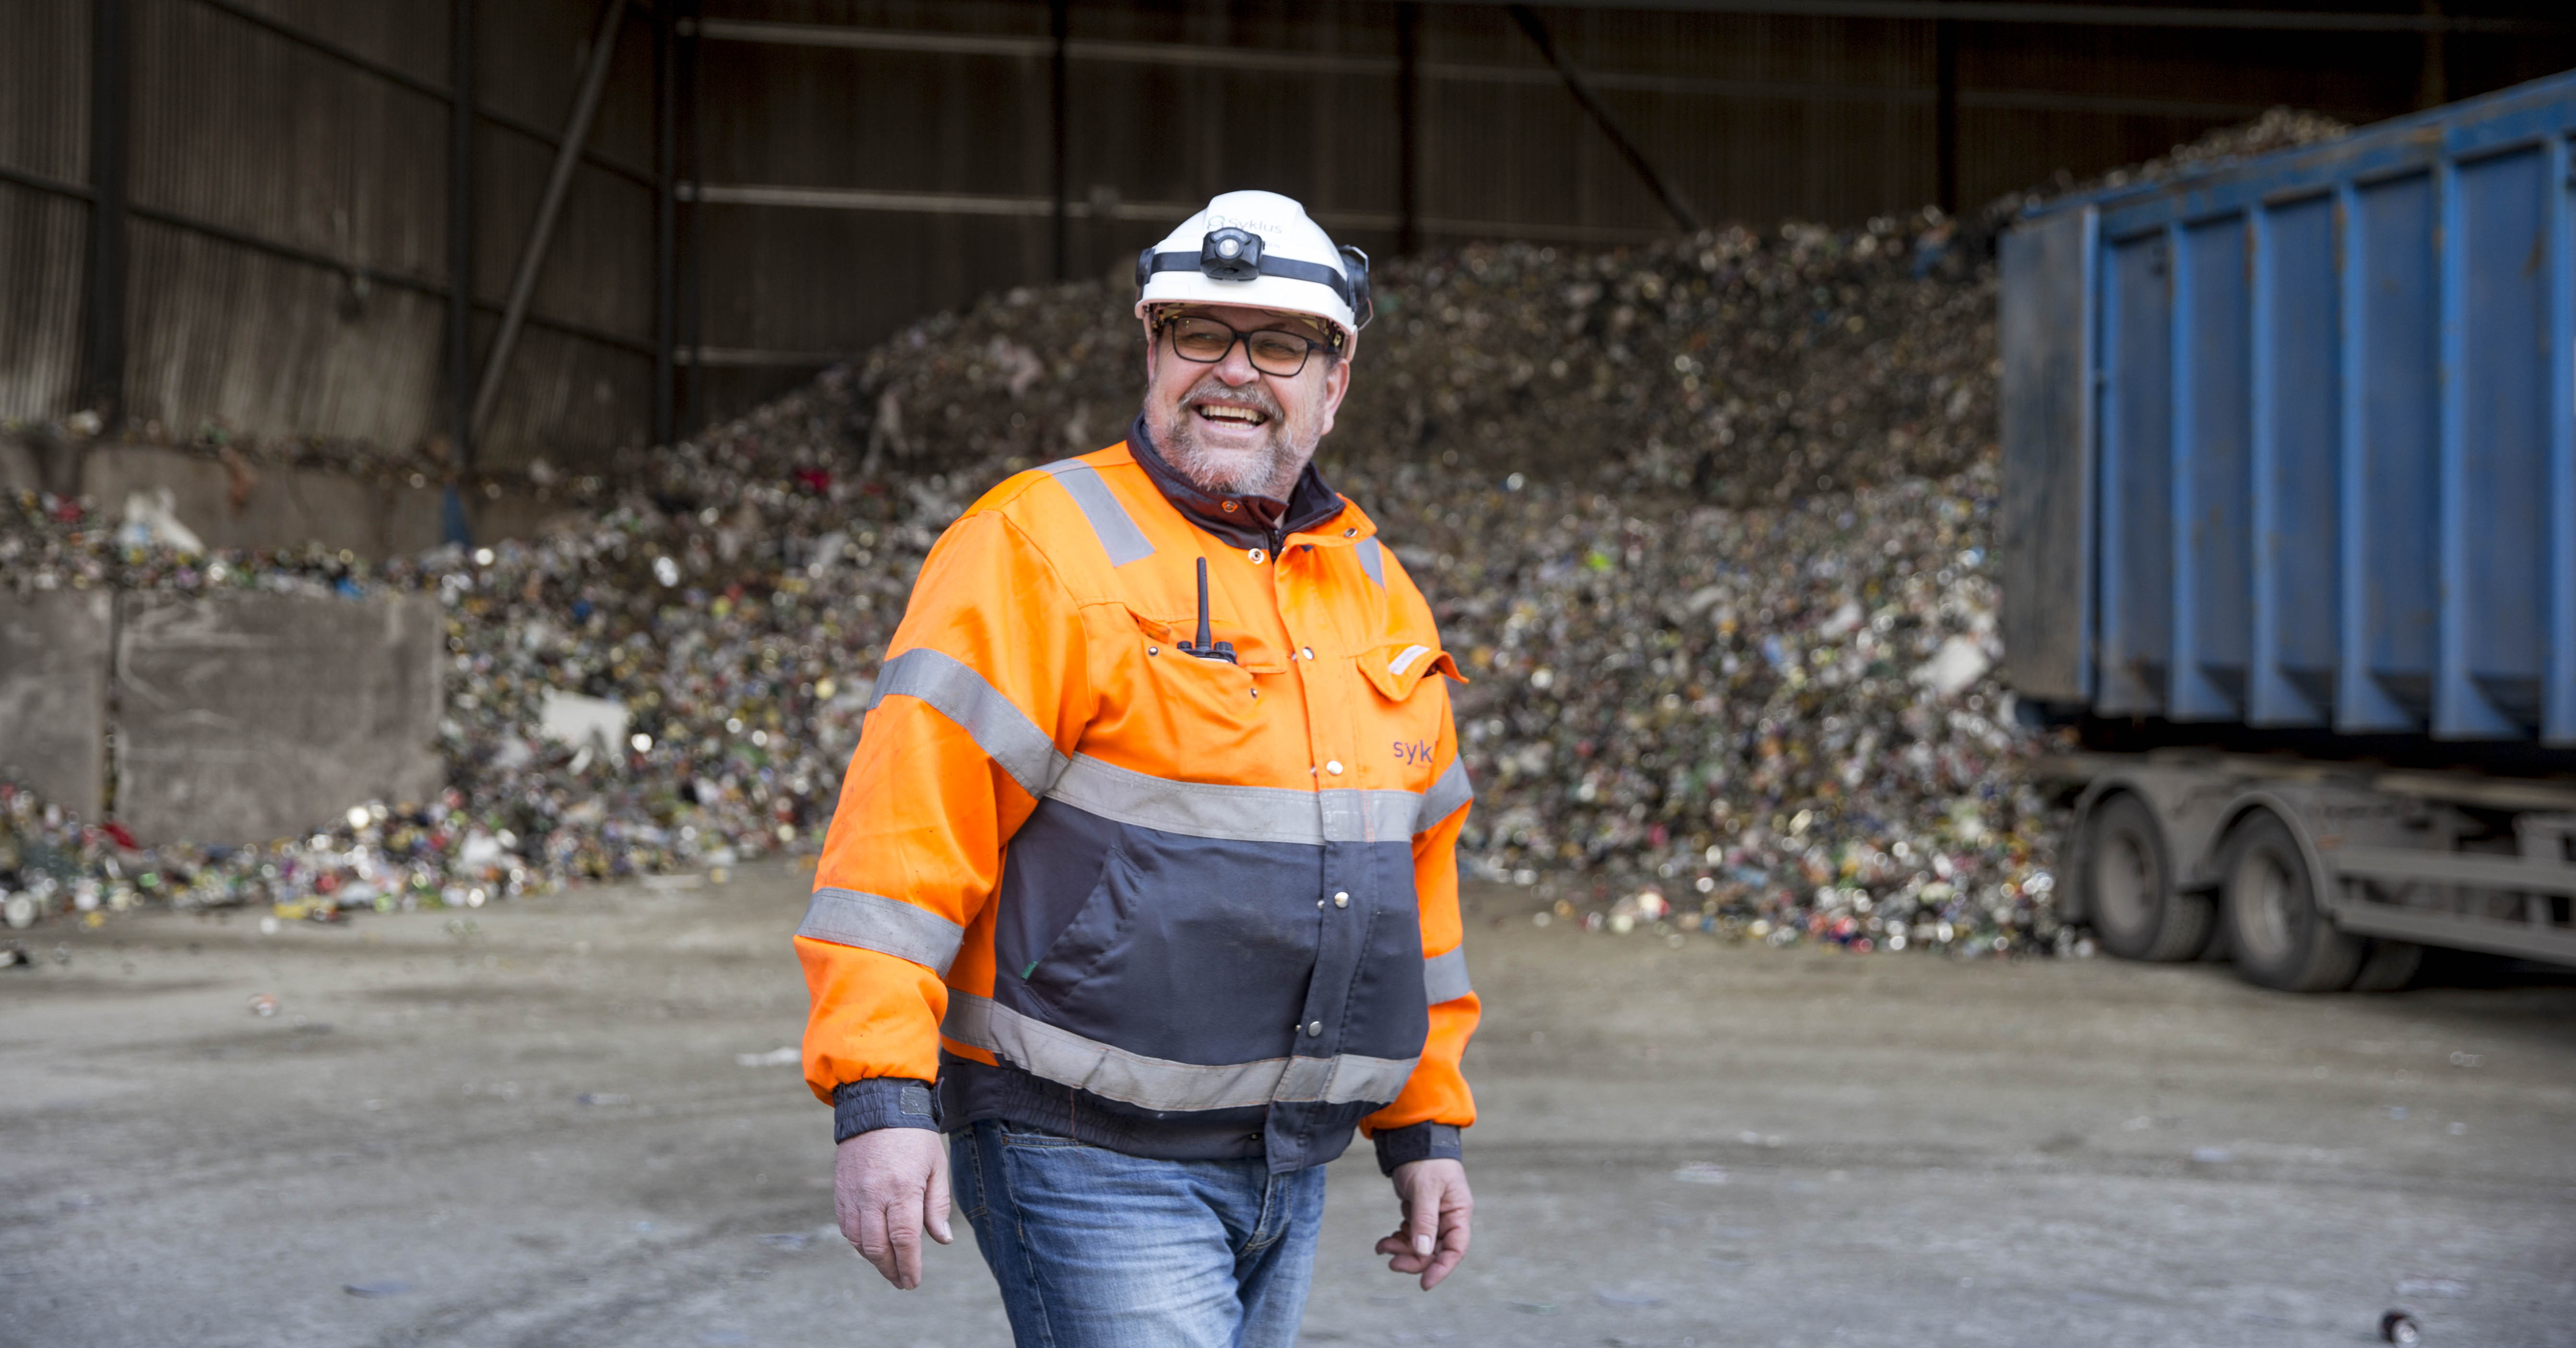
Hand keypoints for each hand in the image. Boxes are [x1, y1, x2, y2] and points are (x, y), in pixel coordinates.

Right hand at [835, 1127, 952, 1288]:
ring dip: (873, 1259)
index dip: (909, 1265)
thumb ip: (938, 1205)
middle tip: (902, 1281)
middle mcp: (873, 1195)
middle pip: (877, 1247)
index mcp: (902, 1188)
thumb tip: (942, 1240)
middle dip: (890, 1270)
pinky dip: (857, 1242)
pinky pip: (845, 1226)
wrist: (878, 1105)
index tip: (913, 1281)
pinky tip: (870, 1246)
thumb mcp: (937, 1166)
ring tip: (889, 1267)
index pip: (903, 1240)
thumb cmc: (914, 1136)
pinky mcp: (840, 1190)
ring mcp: (853, 1193)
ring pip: (857, 1240)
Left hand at [1376, 1158, 1471, 1290]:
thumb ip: (1424, 1220)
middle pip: (1435, 1251)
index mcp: (1458, 1212)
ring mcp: (1434, 1217)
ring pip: (1420, 1246)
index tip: (1424, 1283)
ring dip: (1401, 1251)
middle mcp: (1448, 1217)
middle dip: (1414, 1260)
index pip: (1456, 1248)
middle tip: (1392, 1264)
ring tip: (1382, 1248)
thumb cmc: (1425, 1160)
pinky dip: (1397, 1240)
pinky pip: (1410, 1236)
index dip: (1442, 1268)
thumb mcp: (1425, 1189)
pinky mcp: (1419, 1214)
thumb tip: (1423, 1251)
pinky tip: (1384, 1241)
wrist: (1412, 1140)